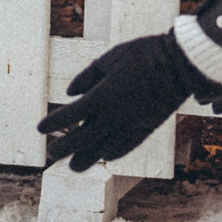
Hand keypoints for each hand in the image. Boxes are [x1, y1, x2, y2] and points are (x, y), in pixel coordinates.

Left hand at [37, 32, 212, 172]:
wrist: (181, 64)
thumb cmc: (144, 54)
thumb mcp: (111, 57)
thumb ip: (88, 76)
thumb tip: (69, 93)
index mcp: (103, 95)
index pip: (71, 115)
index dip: (54, 123)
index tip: (40, 129)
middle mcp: (115, 115)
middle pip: (83, 137)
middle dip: (64, 146)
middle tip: (51, 154)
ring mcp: (132, 125)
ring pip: (104, 148)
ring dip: (87, 158)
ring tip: (73, 167)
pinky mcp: (148, 128)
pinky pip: (127, 146)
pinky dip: (114, 153)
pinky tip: (107, 157)